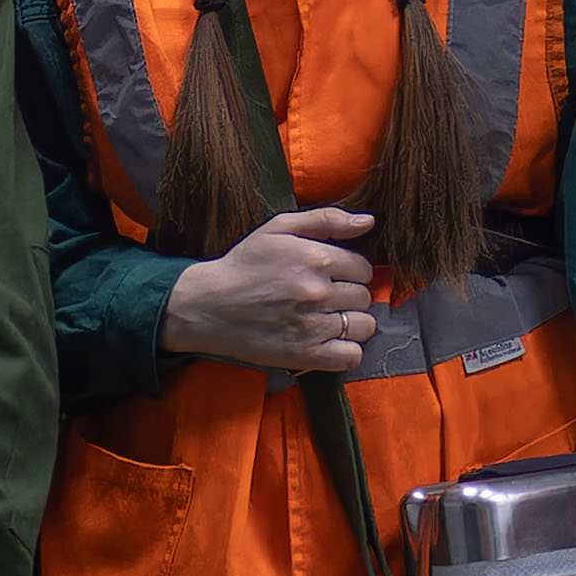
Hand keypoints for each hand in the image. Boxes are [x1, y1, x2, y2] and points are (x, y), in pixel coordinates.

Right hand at [163, 206, 381, 373]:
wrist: (207, 305)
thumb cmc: (244, 264)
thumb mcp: (278, 228)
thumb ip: (326, 219)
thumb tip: (368, 220)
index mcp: (315, 258)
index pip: (363, 269)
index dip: (349, 273)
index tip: (331, 278)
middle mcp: (318, 291)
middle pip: (363, 297)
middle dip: (349, 296)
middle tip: (323, 299)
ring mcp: (313, 325)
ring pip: (363, 326)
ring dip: (351, 323)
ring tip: (327, 319)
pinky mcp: (305, 354)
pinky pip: (351, 356)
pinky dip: (346, 351)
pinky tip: (328, 342)